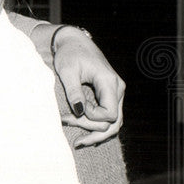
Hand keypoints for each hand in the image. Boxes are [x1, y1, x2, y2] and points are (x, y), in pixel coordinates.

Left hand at [51, 26, 124, 146]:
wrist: (74, 42)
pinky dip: (98, 127)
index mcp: (109, 82)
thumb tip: (79, 112)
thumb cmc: (70, 54)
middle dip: (91, 129)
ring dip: (96, 133)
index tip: (75, 108)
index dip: (92, 117)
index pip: (110, 113)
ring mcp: (116, 93)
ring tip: (77, 141)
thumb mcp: (67, 71)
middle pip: (114, 122)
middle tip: (66, 123)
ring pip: (114, 123)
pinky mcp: (109, 96)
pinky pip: (110, 117)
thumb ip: (74, 91)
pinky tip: (85, 136)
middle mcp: (117, 89)